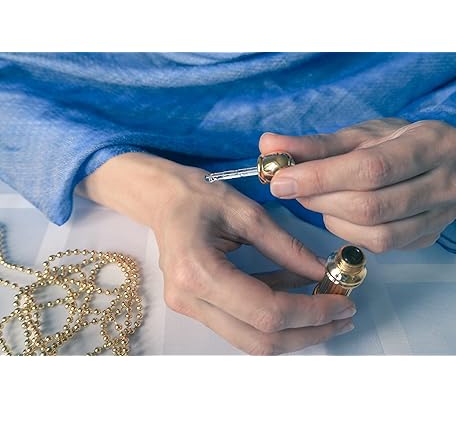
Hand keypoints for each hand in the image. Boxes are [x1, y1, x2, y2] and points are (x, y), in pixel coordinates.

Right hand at [77, 152, 355, 354]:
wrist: (160, 200)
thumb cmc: (197, 196)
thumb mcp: (246, 212)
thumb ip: (285, 246)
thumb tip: (321, 271)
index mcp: (199, 272)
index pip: (266, 312)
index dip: (311, 313)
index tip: (343, 302)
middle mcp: (190, 300)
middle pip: (260, 340)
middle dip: (308, 332)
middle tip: (343, 314)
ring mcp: (190, 308)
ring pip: (252, 340)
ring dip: (294, 329)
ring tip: (327, 306)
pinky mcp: (197, 306)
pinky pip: (242, 323)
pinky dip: (274, 314)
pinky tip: (296, 291)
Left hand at [260, 118, 455, 251]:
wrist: (445, 162)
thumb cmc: (399, 143)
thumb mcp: (361, 135)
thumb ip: (315, 144)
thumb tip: (268, 145)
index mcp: (427, 146)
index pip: (369, 169)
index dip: (319, 177)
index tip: (281, 180)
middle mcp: (441, 185)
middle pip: (368, 206)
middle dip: (319, 199)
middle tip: (293, 187)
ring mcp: (437, 217)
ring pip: (375, 234)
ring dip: (332, 218)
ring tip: (318, 198)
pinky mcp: (425, 239)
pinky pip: (380, 247)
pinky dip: (348, 233)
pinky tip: (339, 215)